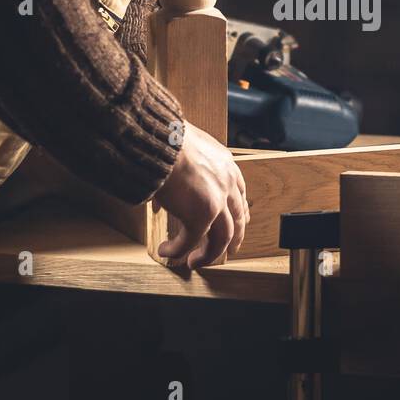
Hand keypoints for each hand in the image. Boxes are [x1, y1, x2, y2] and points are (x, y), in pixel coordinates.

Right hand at [154, 121, 248, 267]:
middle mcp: (226, 182)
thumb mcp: (183, 149)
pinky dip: (177, 250)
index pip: (239, 192)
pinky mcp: (200, 216)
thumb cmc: (166, 138)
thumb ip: (180, 172)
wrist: (160, 139)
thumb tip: (165, 196)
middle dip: (235, 237)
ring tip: (195, 261)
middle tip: (230, 249)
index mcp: (224, 164)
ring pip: (222, 238)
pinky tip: (166, 251)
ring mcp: (217, 201)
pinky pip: (190, 242)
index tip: (239, 222)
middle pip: (237, 218)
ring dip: (208, 253)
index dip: (240, 211)